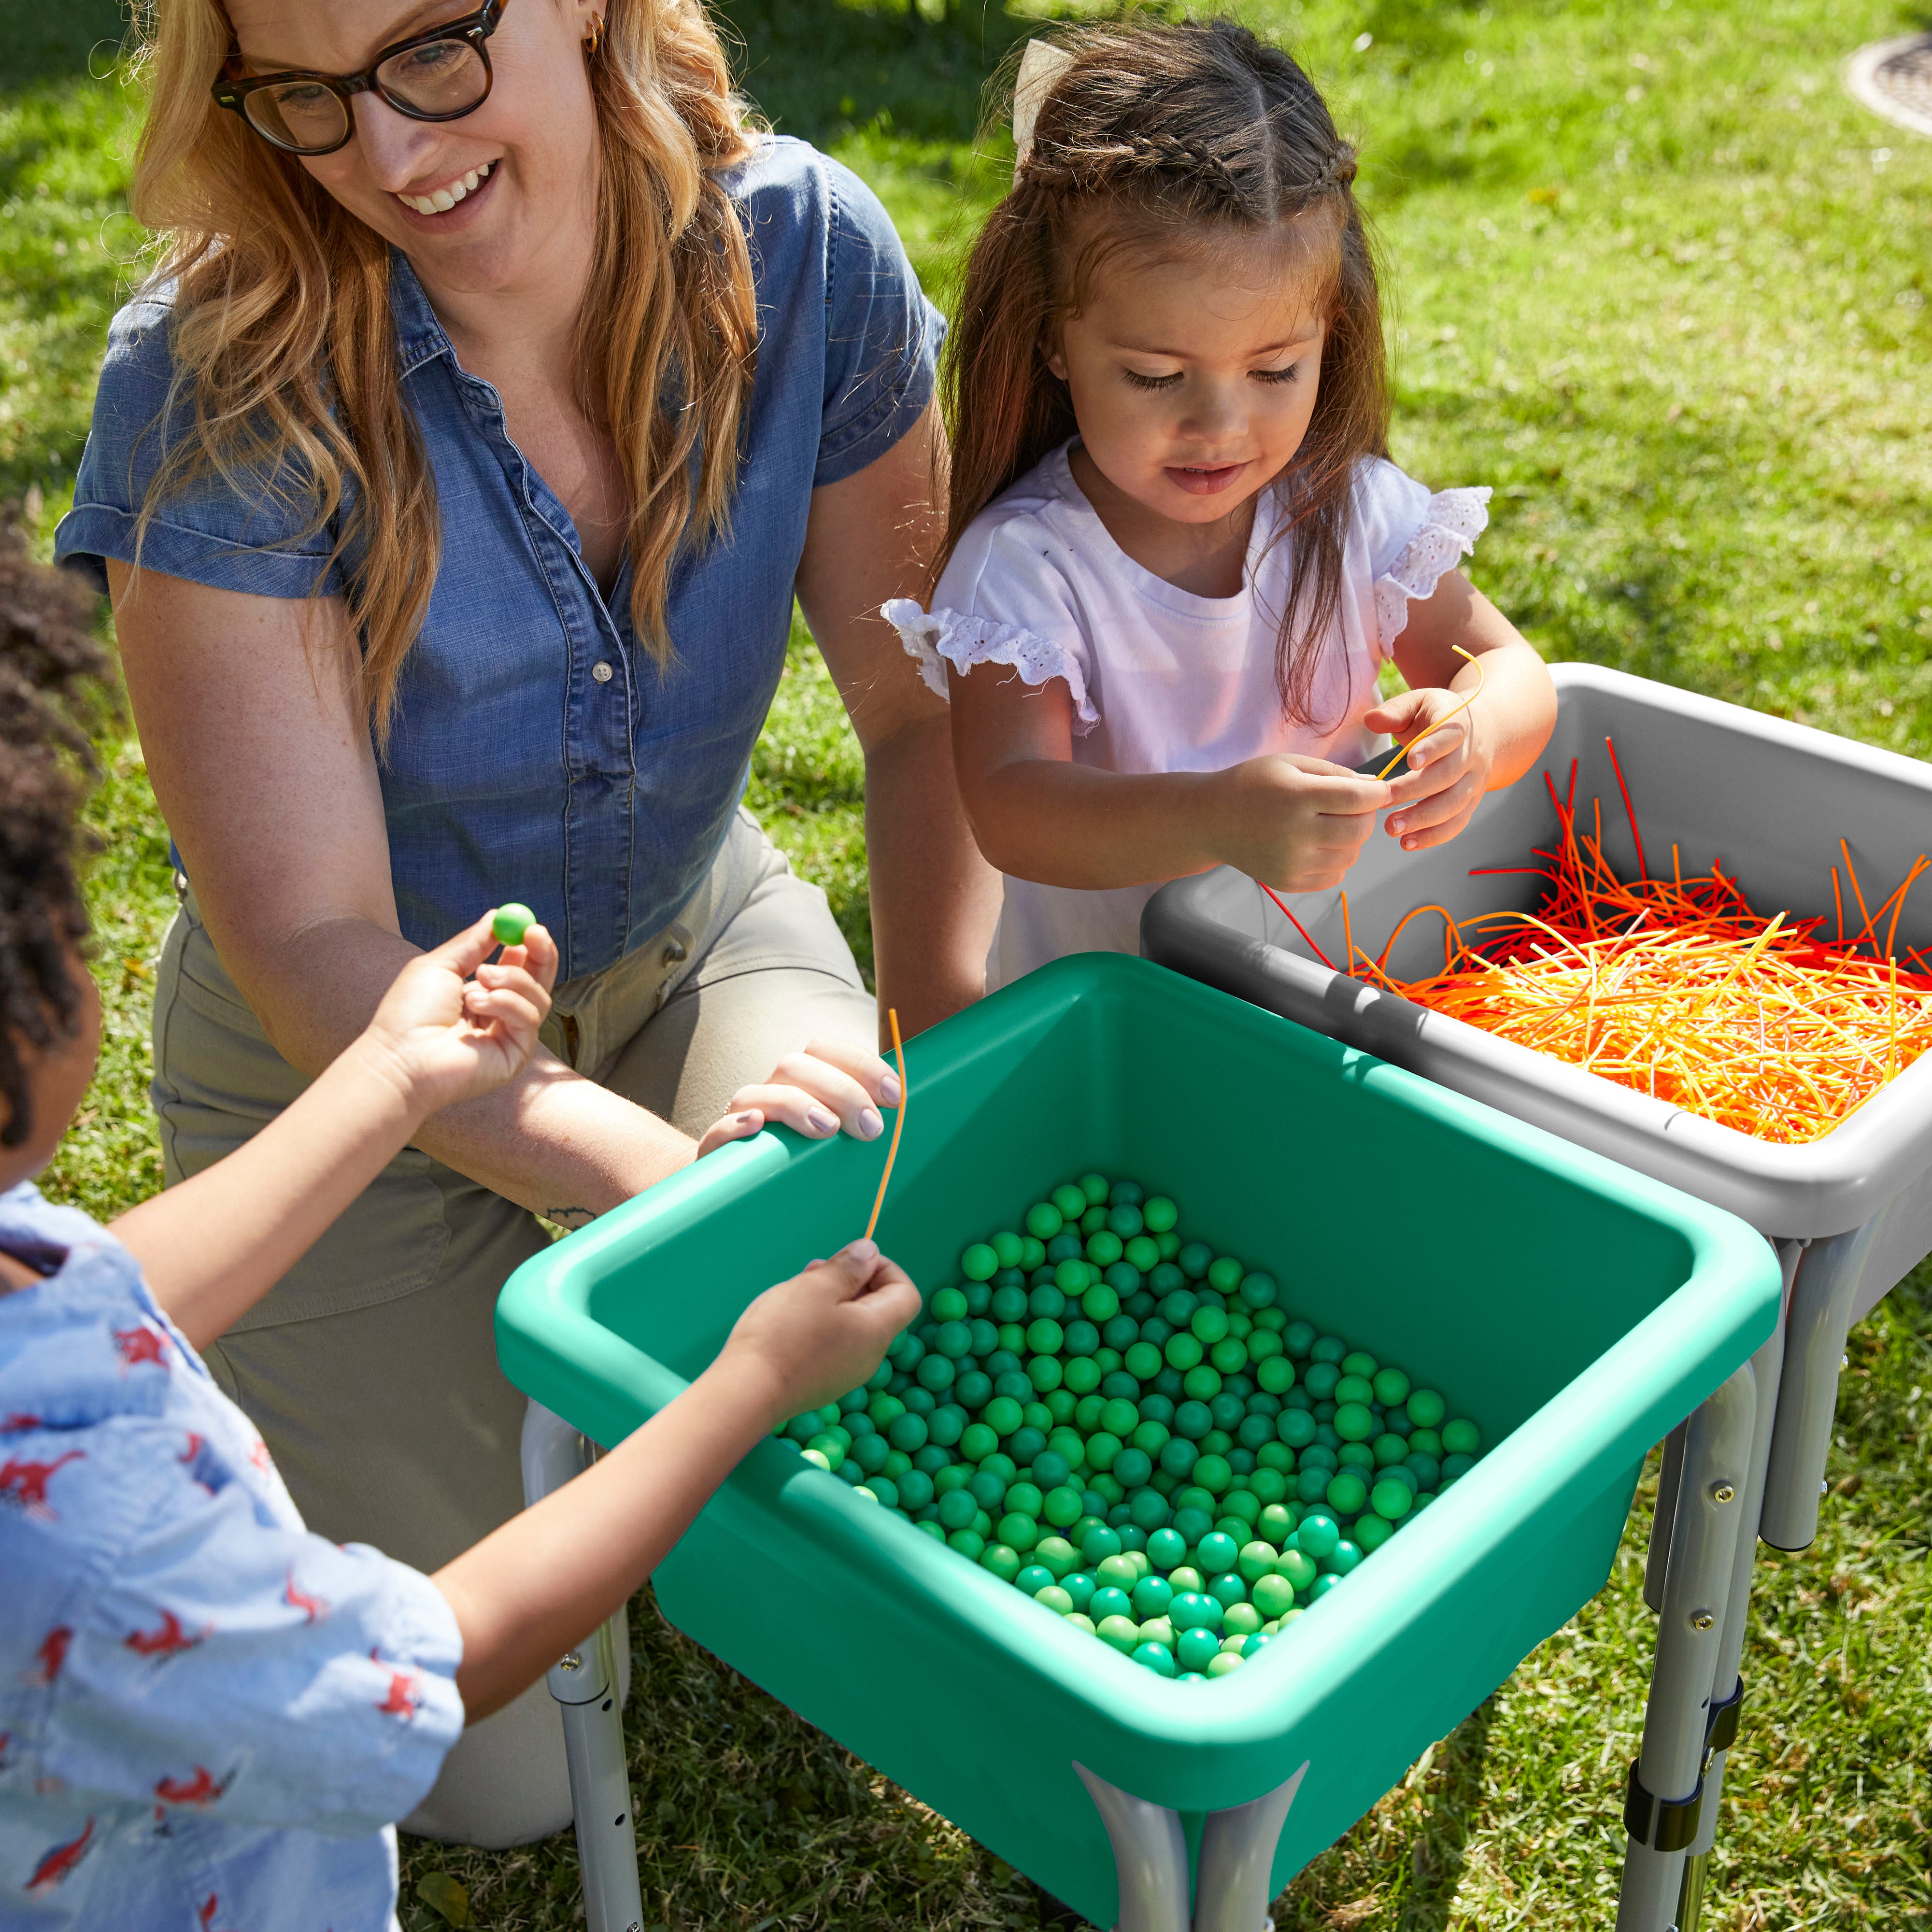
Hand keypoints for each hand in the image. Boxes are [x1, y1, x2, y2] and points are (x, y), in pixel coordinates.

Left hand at [359, 911, 558, 1116]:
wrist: (401, 1057)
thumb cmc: (409, 1013)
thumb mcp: (440, 966)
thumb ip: (472, 943)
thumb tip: (496, 916)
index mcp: (480, 995)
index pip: (518, 969)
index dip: (528, 947)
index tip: (529, 926)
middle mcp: (498, 1017)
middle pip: (538, 983)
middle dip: (541, 956)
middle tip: (535, 933)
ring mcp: (509, 1037)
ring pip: (537, 997)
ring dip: (510, 980)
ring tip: (476, 982)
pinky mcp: (516, 1054)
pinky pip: (529, 1018)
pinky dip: (505, 1004)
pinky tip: (475, 1005)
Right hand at [694, 1038, 903, 1157]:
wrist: (744, 1198)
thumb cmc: (805, 1165)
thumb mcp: (840, 1141)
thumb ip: (864, 1120)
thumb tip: (905, 1108)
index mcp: (803, 1081)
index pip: (827, 1050)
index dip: (863, 1065)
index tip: (894, 1096)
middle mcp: (770, 1091)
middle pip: (796, 1066)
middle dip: (841, 1090)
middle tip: (871, 1128)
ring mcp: (740, 1118)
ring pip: (758, 1092)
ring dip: (797, 1105)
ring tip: (828, 1130)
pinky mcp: (715, 1150)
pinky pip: (717, 1130)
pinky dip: (734, 1125)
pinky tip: (756, 1125)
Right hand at [723, 1239, 922, 1424]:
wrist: (747, 1393)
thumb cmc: (783, 1335)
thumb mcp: (817, 1286)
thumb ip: (849, 1267)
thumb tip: (870, 1252)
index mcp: (877, 1331)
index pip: (906, 1293)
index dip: (885, 1268)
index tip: (851, 1260)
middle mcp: (870, 1357)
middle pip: (877, 1308)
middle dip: (851, 1280)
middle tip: (814, 1270)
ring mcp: (846, 1374)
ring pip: (851, 1325)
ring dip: (831, 1300)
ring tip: (796, 1290)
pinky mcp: (822, 1383)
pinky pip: (833, 1344)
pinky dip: (819, 1324)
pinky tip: (789, 1320)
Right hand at [1207, 753, 1389, 892]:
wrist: (1211, 820)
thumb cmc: (1251, 786)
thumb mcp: (1290, 764)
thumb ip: (1334, 773)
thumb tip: (1373, 788)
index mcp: (1296, 797)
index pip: (1357, 800)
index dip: (1378, 794)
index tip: (1379, 790)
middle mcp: (1295, 833)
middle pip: (1359, 831)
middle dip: (1366, 816)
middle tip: (1354, 807)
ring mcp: (1291, 863)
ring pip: (1351, 855)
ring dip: (1351, 839)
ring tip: (1331, 824)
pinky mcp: (1288, 882)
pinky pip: (1335, 875)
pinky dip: (1336, 860)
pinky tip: (1318, 844)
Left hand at [1365, 685, 1493, 851]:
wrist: (1484, 731)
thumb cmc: (1439, 718)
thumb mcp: (1420, 703)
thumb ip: (1395, 710)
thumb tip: (1370, 719)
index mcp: (1459, 725)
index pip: (1449, 737)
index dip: (1432, 748)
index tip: (1409, 760)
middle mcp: (1471, 755)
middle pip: (1448, 776)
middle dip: (1415, 791)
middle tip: (1383, 801)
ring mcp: (1474, 782)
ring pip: (1454, 804)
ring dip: (1423, 820)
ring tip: (1392, 829)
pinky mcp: (1471, 802)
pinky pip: (1457, 823)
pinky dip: (1434, 836)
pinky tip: (1408, 842)